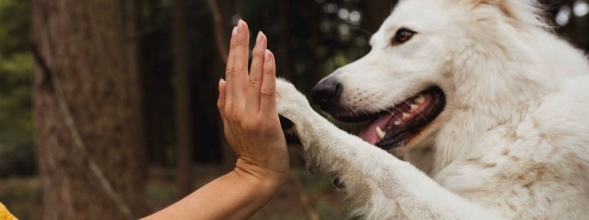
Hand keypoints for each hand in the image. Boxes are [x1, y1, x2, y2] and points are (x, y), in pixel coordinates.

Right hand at [217, 20, 288, 184]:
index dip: (233, 50)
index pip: (230, 72)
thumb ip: (224, 103)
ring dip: (256, 54)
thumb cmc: (248, 150)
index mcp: (229, 107)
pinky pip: (267, 92)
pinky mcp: (265, 121)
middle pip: (237, 70)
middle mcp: (237, 108)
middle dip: (240, 45)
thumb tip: (221, 80)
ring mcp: (250, 114)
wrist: (258, 174)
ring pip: (252, 78)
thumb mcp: (230, 126)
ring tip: (260, 35)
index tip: (236, 31)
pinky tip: (268, 56)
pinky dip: (266, 72)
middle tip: (243, 24)